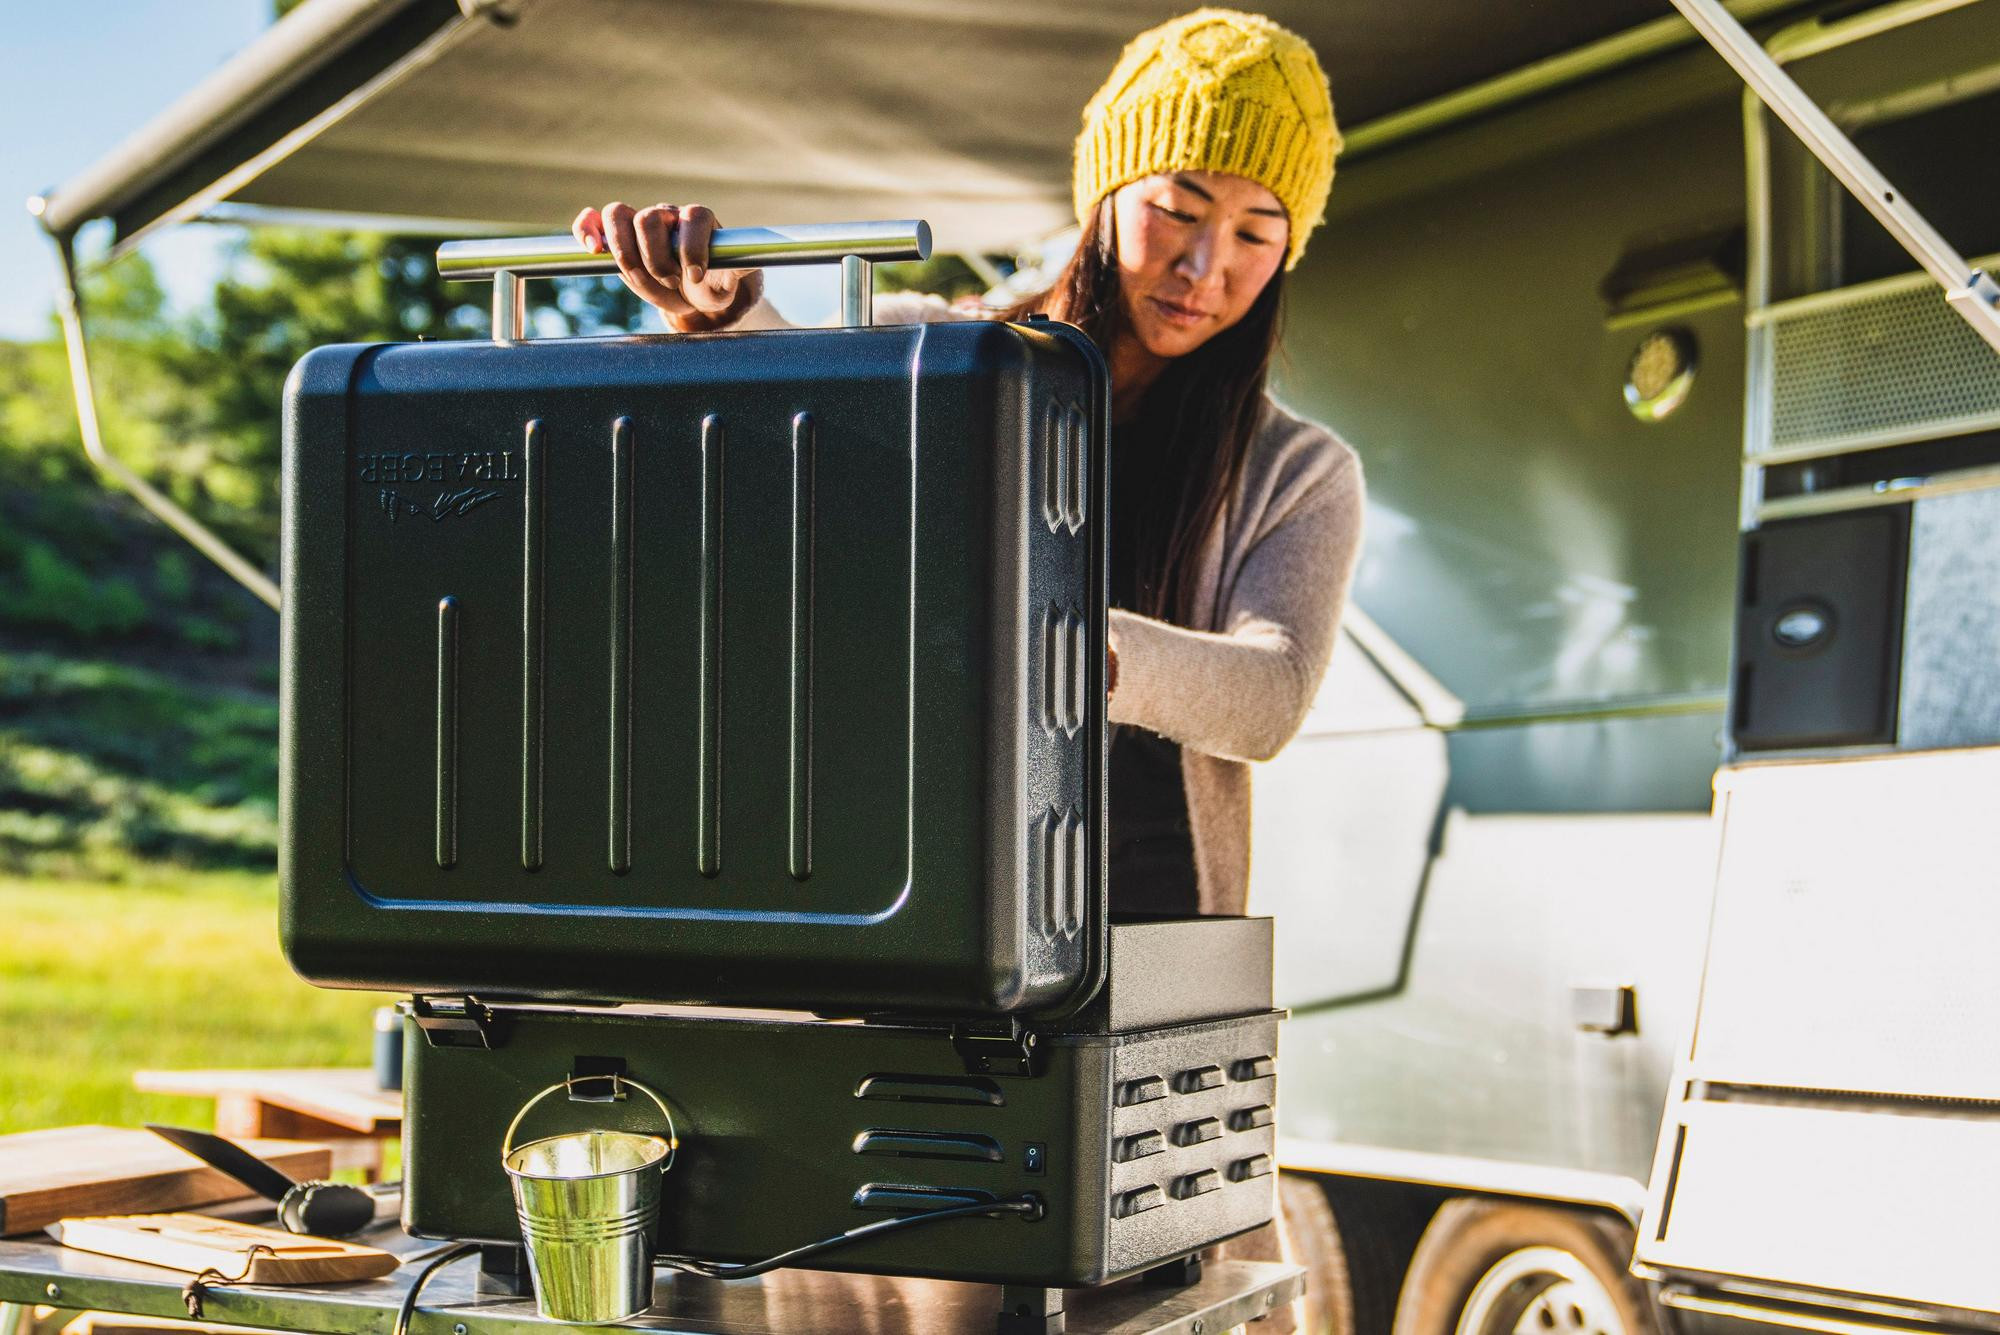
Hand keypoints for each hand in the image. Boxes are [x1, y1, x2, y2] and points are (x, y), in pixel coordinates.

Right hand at [573, 202, 763, 331]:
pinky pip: (594, 219)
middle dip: (656, 261)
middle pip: (648, 219)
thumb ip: (737, 268)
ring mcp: (640, 222)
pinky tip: (591, 249)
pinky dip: (586, 227)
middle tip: (672, 285)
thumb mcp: (731, 280)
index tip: (694, 278)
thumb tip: (743, 263)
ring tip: (644, 283)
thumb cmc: (713, 282)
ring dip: (627, 258)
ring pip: (619, 218)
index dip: (692, 248)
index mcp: (699, 220)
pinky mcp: (618, 235)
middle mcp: (668, 214)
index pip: (694, 216)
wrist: (695, 291)